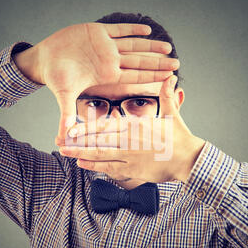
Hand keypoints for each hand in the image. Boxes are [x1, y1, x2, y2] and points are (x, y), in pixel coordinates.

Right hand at [14, 23, 179, 138]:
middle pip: (139, 62)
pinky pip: (119, 29)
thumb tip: (64, 138)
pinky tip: (147, 30)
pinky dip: (132, 29)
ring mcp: (105, 45)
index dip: (152, 77)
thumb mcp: (64, 94)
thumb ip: (67, 114)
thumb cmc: (55, 77)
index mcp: (107, 75)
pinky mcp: (97, 30)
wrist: (45, 58)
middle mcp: (109, 61)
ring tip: (168, 46)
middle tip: (177, 64)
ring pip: (133, 45)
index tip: (169, 79)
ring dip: (150, 45)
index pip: (134, 77)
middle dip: (158, 63)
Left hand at [58, 75, 205, 182]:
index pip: (105, 126)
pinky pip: (109, 168)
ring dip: (80, 153)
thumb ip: (166, 95)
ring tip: (64, 152)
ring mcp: (129, 157)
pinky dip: (95, 166)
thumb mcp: (172, 113)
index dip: (86, 128)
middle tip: (59, 140)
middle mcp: (129, 140)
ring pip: (100, 154)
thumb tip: (171, 76)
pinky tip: (81, 164)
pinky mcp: (132, 171)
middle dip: (76, 141)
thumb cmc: (179, 137)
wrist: (188, 159)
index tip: (70, 128)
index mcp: (135, 126)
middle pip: (97, 140)